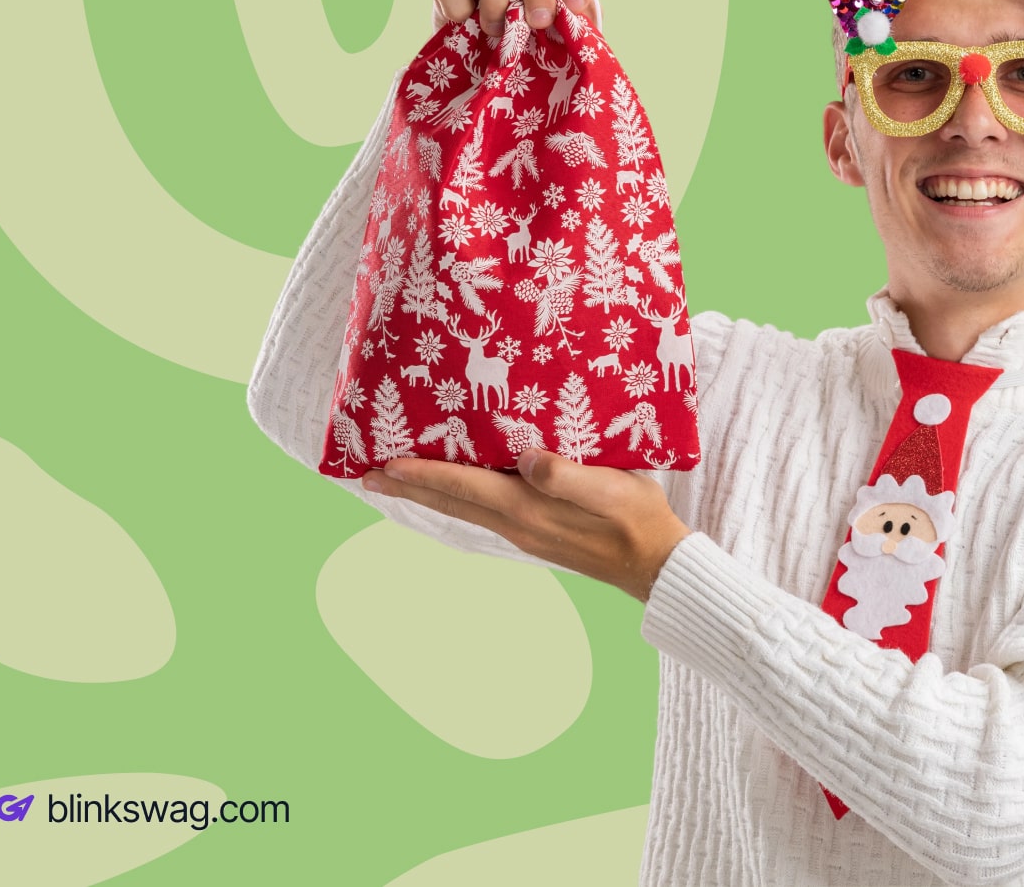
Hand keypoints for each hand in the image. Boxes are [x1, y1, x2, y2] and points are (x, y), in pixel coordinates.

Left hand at [362, 449, 691, 603]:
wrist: (656, 564)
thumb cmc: (638, 519)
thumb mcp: (609, 489)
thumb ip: (567, 475)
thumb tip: (526, 460)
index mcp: (529, 508)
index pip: (465, 486)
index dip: (424, 473)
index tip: (384, 464)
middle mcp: (518, 524)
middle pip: (452, 502)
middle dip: (409, 488)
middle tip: (367, 475)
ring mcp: (527, 533)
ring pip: (465, 509)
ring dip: (429, 494)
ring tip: (398, 482)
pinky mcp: (540, 534)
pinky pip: (484, 513)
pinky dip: (459, 499)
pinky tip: (459, 493)